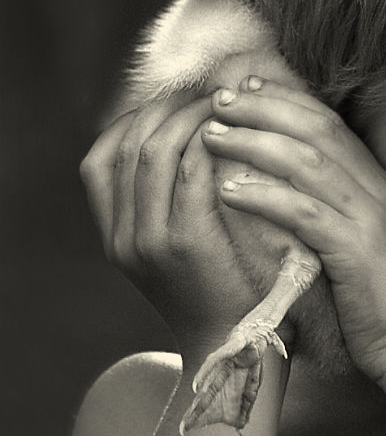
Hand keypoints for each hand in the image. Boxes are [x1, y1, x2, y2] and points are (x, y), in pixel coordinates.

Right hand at [80, 94, 264, 361]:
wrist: (235, 345)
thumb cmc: (218, 288)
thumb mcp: (173, 249)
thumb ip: (165, 203)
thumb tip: (184, 140)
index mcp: (114, 236)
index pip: (101, 158)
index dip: (134, 120)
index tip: (174, 101)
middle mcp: (122, 236)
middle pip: (129, 146)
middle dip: (168, 108)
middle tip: (207, 91)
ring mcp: (148, 241)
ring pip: (157, 151)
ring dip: (192, 116)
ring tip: (225, 102)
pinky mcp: (187, 243)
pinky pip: (192, 173)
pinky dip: (210, 143)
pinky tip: (234, 131)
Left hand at [202, 77, 385, 385]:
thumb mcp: (368, 240)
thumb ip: (341, 208)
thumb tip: (296, 187)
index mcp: (378, 184)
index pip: (330, 123)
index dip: (286, 100)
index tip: (247, 89)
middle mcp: (377, 190)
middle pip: (316, 130)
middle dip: (264, 108)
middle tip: (218, 100)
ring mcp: (370, 218)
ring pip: (307, 162)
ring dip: (255, 143)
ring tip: (212, 136)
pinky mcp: (357, 251)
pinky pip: (304, 212)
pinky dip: (265, 195)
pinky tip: (230, 190)